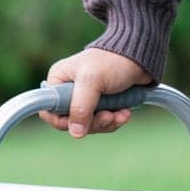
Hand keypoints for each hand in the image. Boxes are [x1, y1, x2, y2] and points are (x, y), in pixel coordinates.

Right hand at [39, 47, 153, 137]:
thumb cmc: (113, 61)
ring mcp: (86, 98)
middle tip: (109, 116)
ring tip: (121, 114)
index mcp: (58, 80)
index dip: (64, 122)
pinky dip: (114, 120)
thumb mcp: (92, 81)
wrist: (140, 57)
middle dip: (93, 123)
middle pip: (71, 122)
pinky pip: (102, 122)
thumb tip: (76, 133)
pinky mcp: (101, 103)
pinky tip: (124, 113)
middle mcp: (68, 90)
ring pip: (89, 124)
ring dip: (107, 122)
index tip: (82, 122)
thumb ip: (80, 107)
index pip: (49, 111)